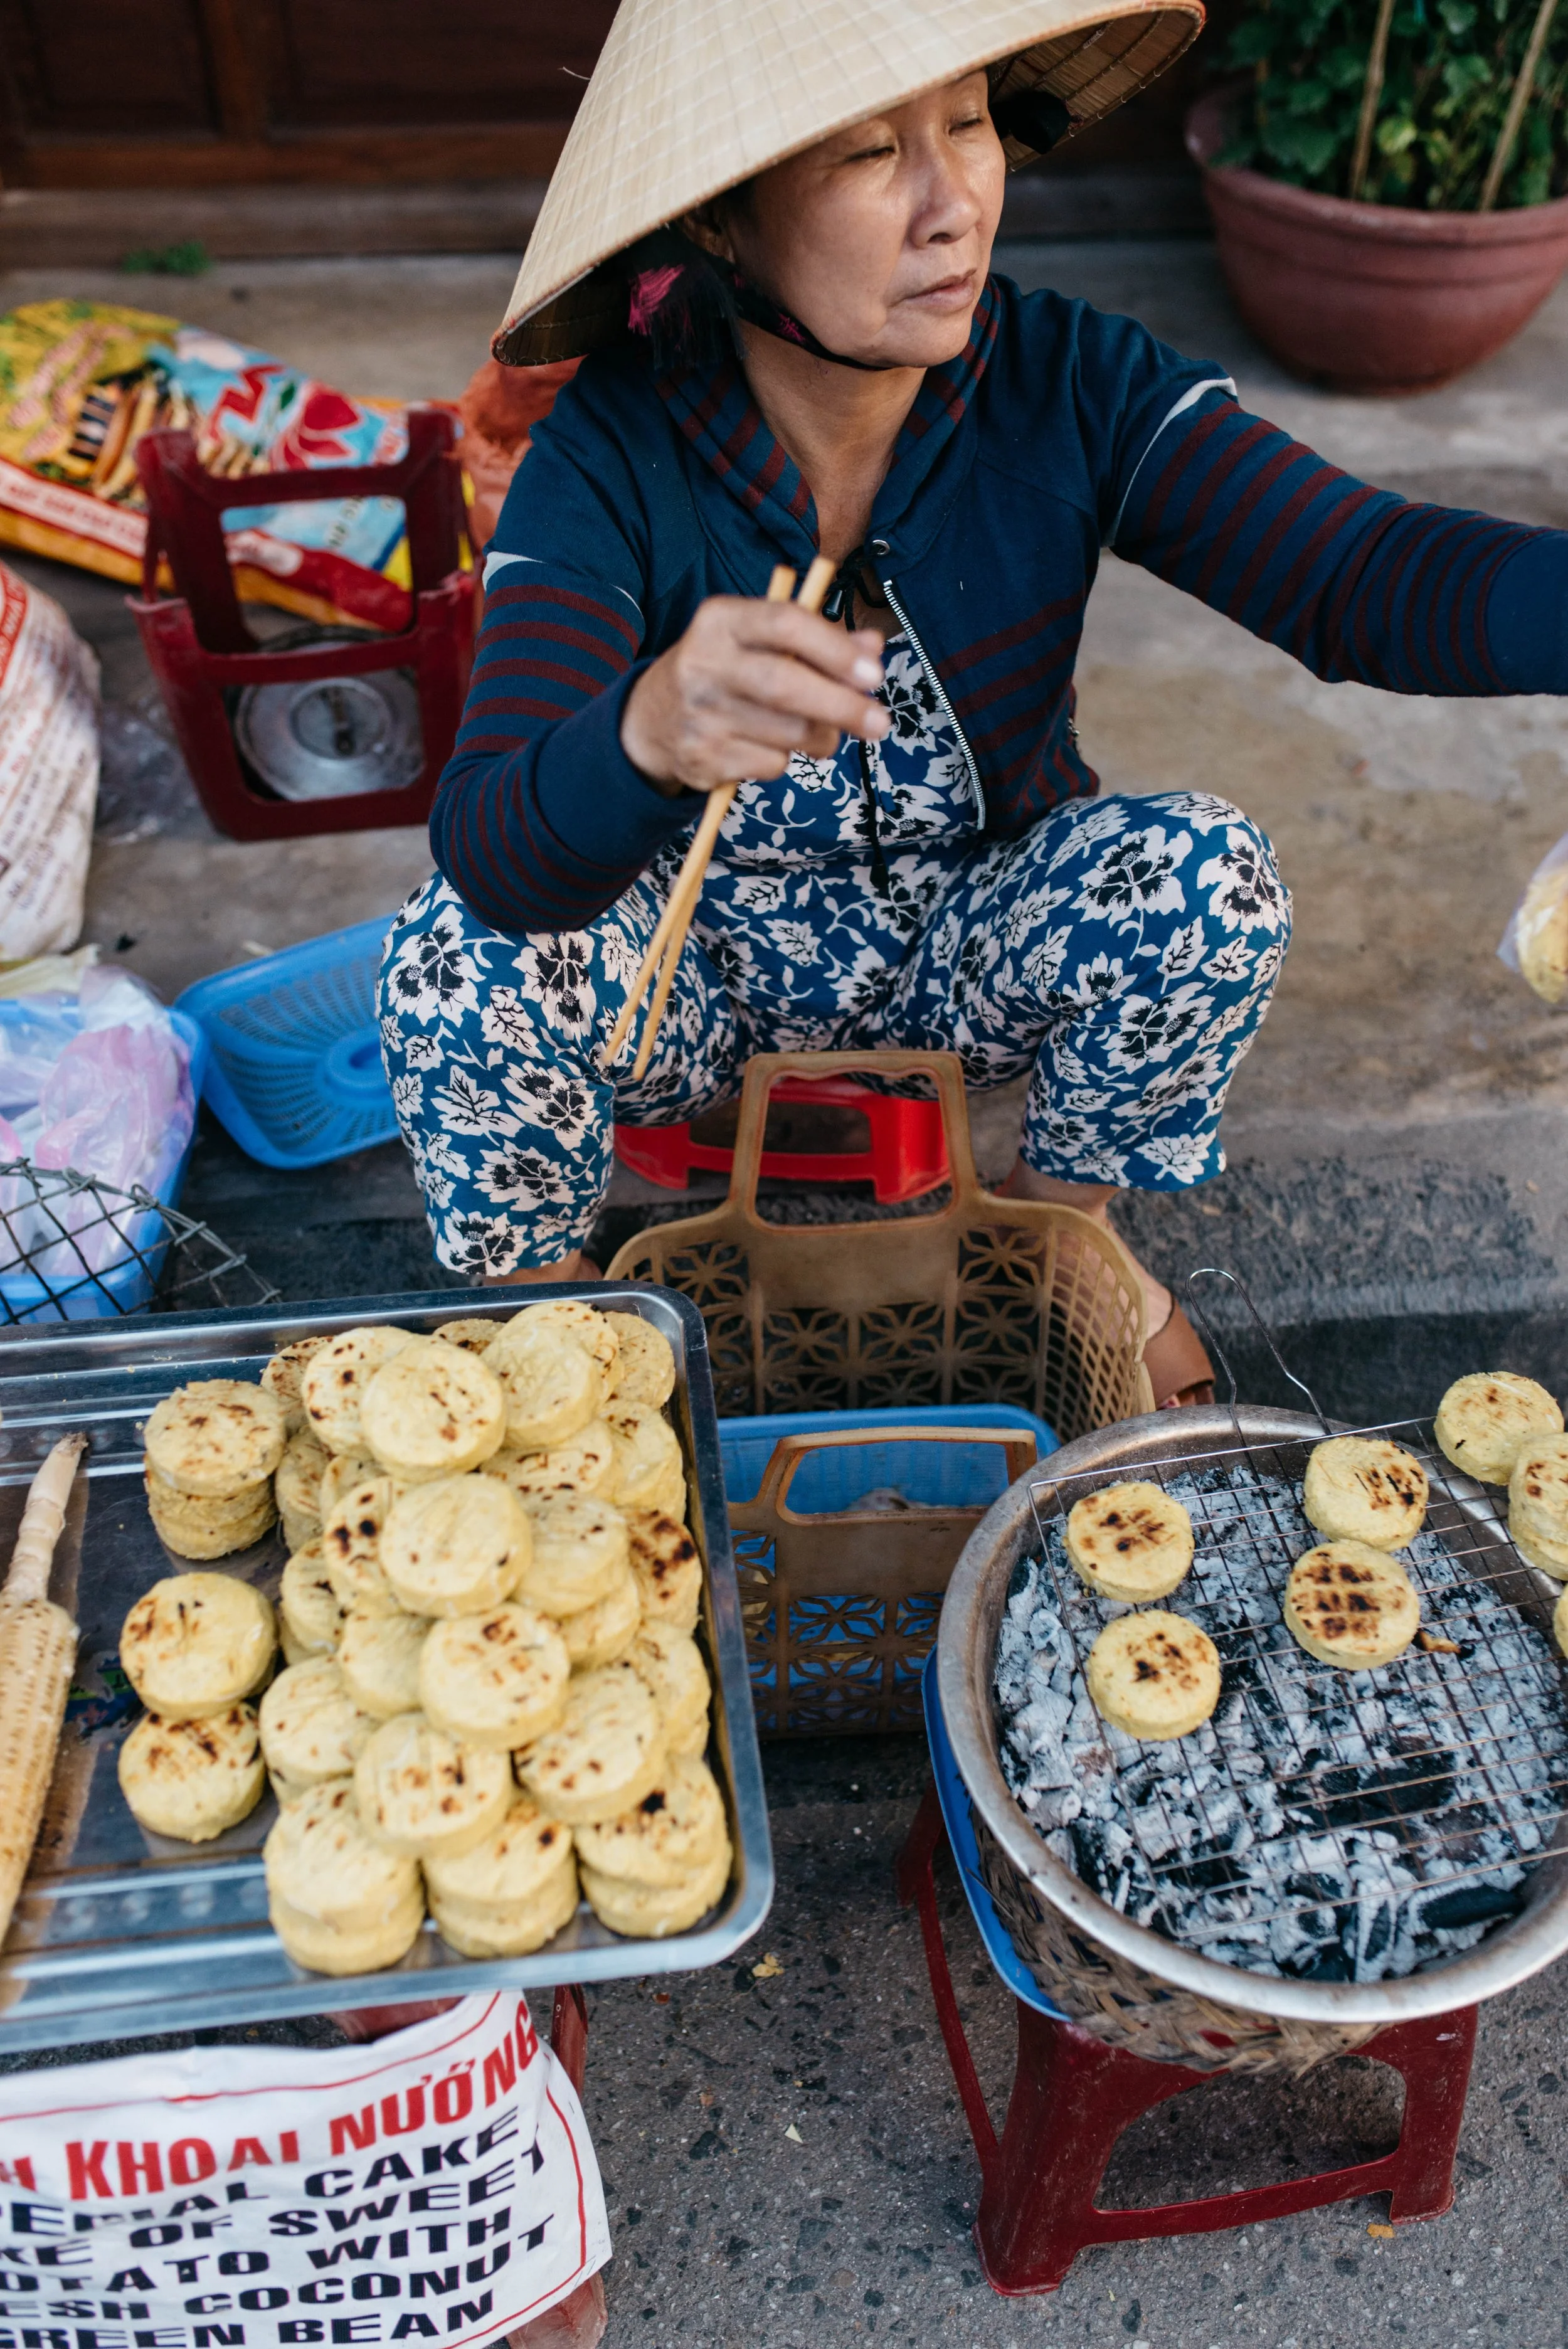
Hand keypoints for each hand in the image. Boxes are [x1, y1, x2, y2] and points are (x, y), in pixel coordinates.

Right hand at [621, 594, 887, 794]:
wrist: (652, 720)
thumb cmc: (726, 671)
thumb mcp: (761, 641)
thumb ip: (818, 639)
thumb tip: (872, 648)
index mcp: (721, 620)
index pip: (785, 623)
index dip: (835, 649)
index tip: (873, 673)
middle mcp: (705, 663)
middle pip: (786, 686)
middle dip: (842, 706)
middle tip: (879, 723)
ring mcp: (701, 714)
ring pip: (789, 733)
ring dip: (821, 737)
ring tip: (821, 731)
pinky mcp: (703, 758)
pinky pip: (772, 764)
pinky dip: (787, 760)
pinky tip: (771, 746)